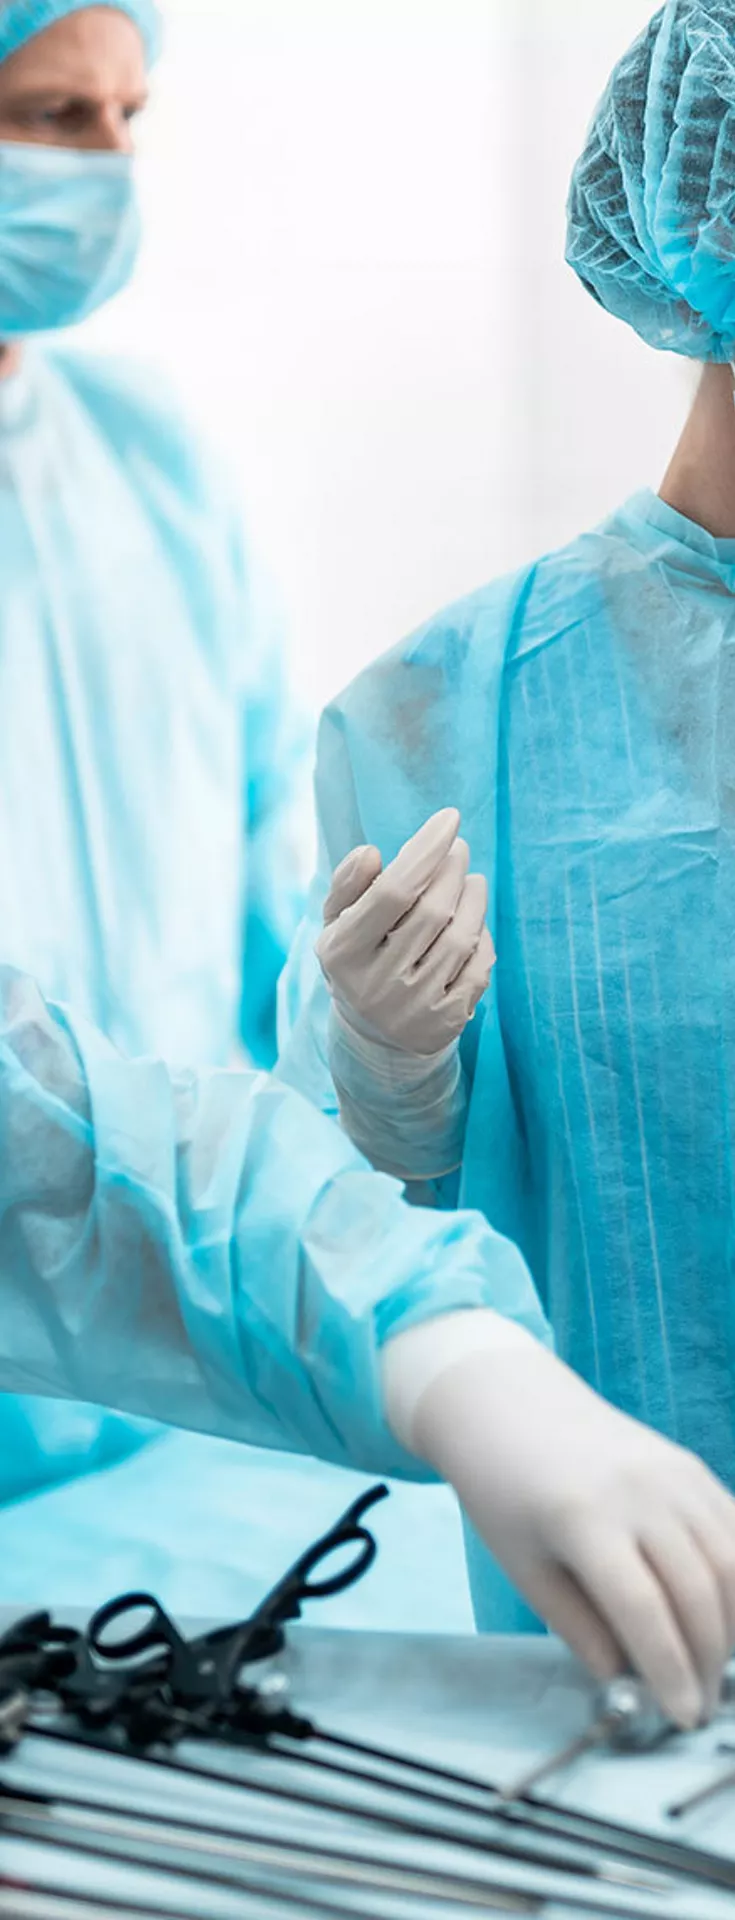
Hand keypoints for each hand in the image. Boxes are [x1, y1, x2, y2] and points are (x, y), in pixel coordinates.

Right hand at [317, 809, 494, 1056]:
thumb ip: (347, 884)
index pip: (393, 891)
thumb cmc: (358, 959)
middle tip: (459, 849)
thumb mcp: (337, 922)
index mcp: (343, 953)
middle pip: (432, 911)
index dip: (425, 850)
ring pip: (461, 938)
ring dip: (473, 897)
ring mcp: (413, 1009)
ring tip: (471, 879)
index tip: (450, 818)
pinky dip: (482, 937)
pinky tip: (474, 923)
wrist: (373, 1036)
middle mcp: (376, 986)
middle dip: (452, 870)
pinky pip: (479, 968)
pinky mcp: (445, 1025)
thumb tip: (370, 852)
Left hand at [412, 1337, 734, 1727]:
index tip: (682, 1716)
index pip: (644, 1610)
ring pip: (730, 1562)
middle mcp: (639, 1490)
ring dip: (731, 1624)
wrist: (510, 1405)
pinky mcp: (690, 1465)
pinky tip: (724, 1615)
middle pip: (697, 1592)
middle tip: (700, 1704)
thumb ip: (578, 1627)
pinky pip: (733, 1528)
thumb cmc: (506, 1491)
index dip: (670, 1670)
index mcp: (584, 1518)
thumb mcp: (524, 1568)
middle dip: (707, 1660)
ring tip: (711, 1665)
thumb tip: (627, 1679)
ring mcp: (672, 1473)